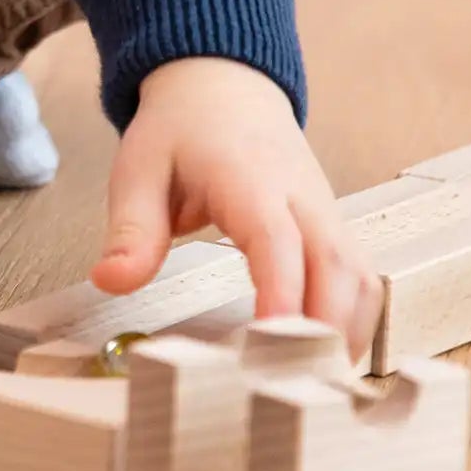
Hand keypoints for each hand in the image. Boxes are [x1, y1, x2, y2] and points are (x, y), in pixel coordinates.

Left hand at [89, 56, 379, 360]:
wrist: (223, 84)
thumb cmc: (180, 130)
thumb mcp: (139, 169)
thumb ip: (131, 229)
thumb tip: (110, 281)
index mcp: (249, 178)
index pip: (277, 241)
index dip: (281, 293)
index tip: (271, 343)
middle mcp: (301, 196)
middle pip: (334, 267)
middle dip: (322, 330)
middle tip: (292, 386)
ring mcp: (326, 211)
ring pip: (359, 277)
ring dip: (345, 332)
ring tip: (311, 385)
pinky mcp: (334, 228)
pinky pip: (360, 278)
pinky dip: (353, 320)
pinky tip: (324, 358)